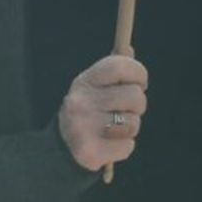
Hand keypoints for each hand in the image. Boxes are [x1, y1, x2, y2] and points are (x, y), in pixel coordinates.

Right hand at [57, 55, 148, 172]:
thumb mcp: (95, 87)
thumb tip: (128, 50)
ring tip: (114, 129)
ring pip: (133, 123)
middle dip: (138, 105)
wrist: (60, 149)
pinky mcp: (89, 152)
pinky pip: (127, 146)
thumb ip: (113, 71)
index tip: (141, 83)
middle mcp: (80, 102)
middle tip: (125, 111)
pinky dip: (124, 147)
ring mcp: (82, 127)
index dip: (139, 73)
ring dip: (131, 128)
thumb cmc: (88, 112)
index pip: (119, 66)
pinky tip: (109, 145)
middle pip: (134, 96)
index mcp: (84, 82)